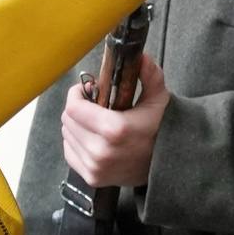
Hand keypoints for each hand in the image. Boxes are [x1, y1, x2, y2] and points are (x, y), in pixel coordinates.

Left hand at [60, 56, 169, 188]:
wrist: (166, 165)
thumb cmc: (160, 129)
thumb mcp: (158, 99)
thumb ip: (150, 75)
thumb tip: (140, 56)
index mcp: (115, 129)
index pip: (74, 108)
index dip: (77, 93)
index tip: (87, 88)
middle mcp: (101, 151)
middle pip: (68, 120)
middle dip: (77, 107)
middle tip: (93, 104)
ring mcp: (94, 167)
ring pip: (67, 135)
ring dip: (76, 124)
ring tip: (94, 121)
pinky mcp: (92, 178)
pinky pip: (69, 152)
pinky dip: (76, 142)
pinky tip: (92, 138)